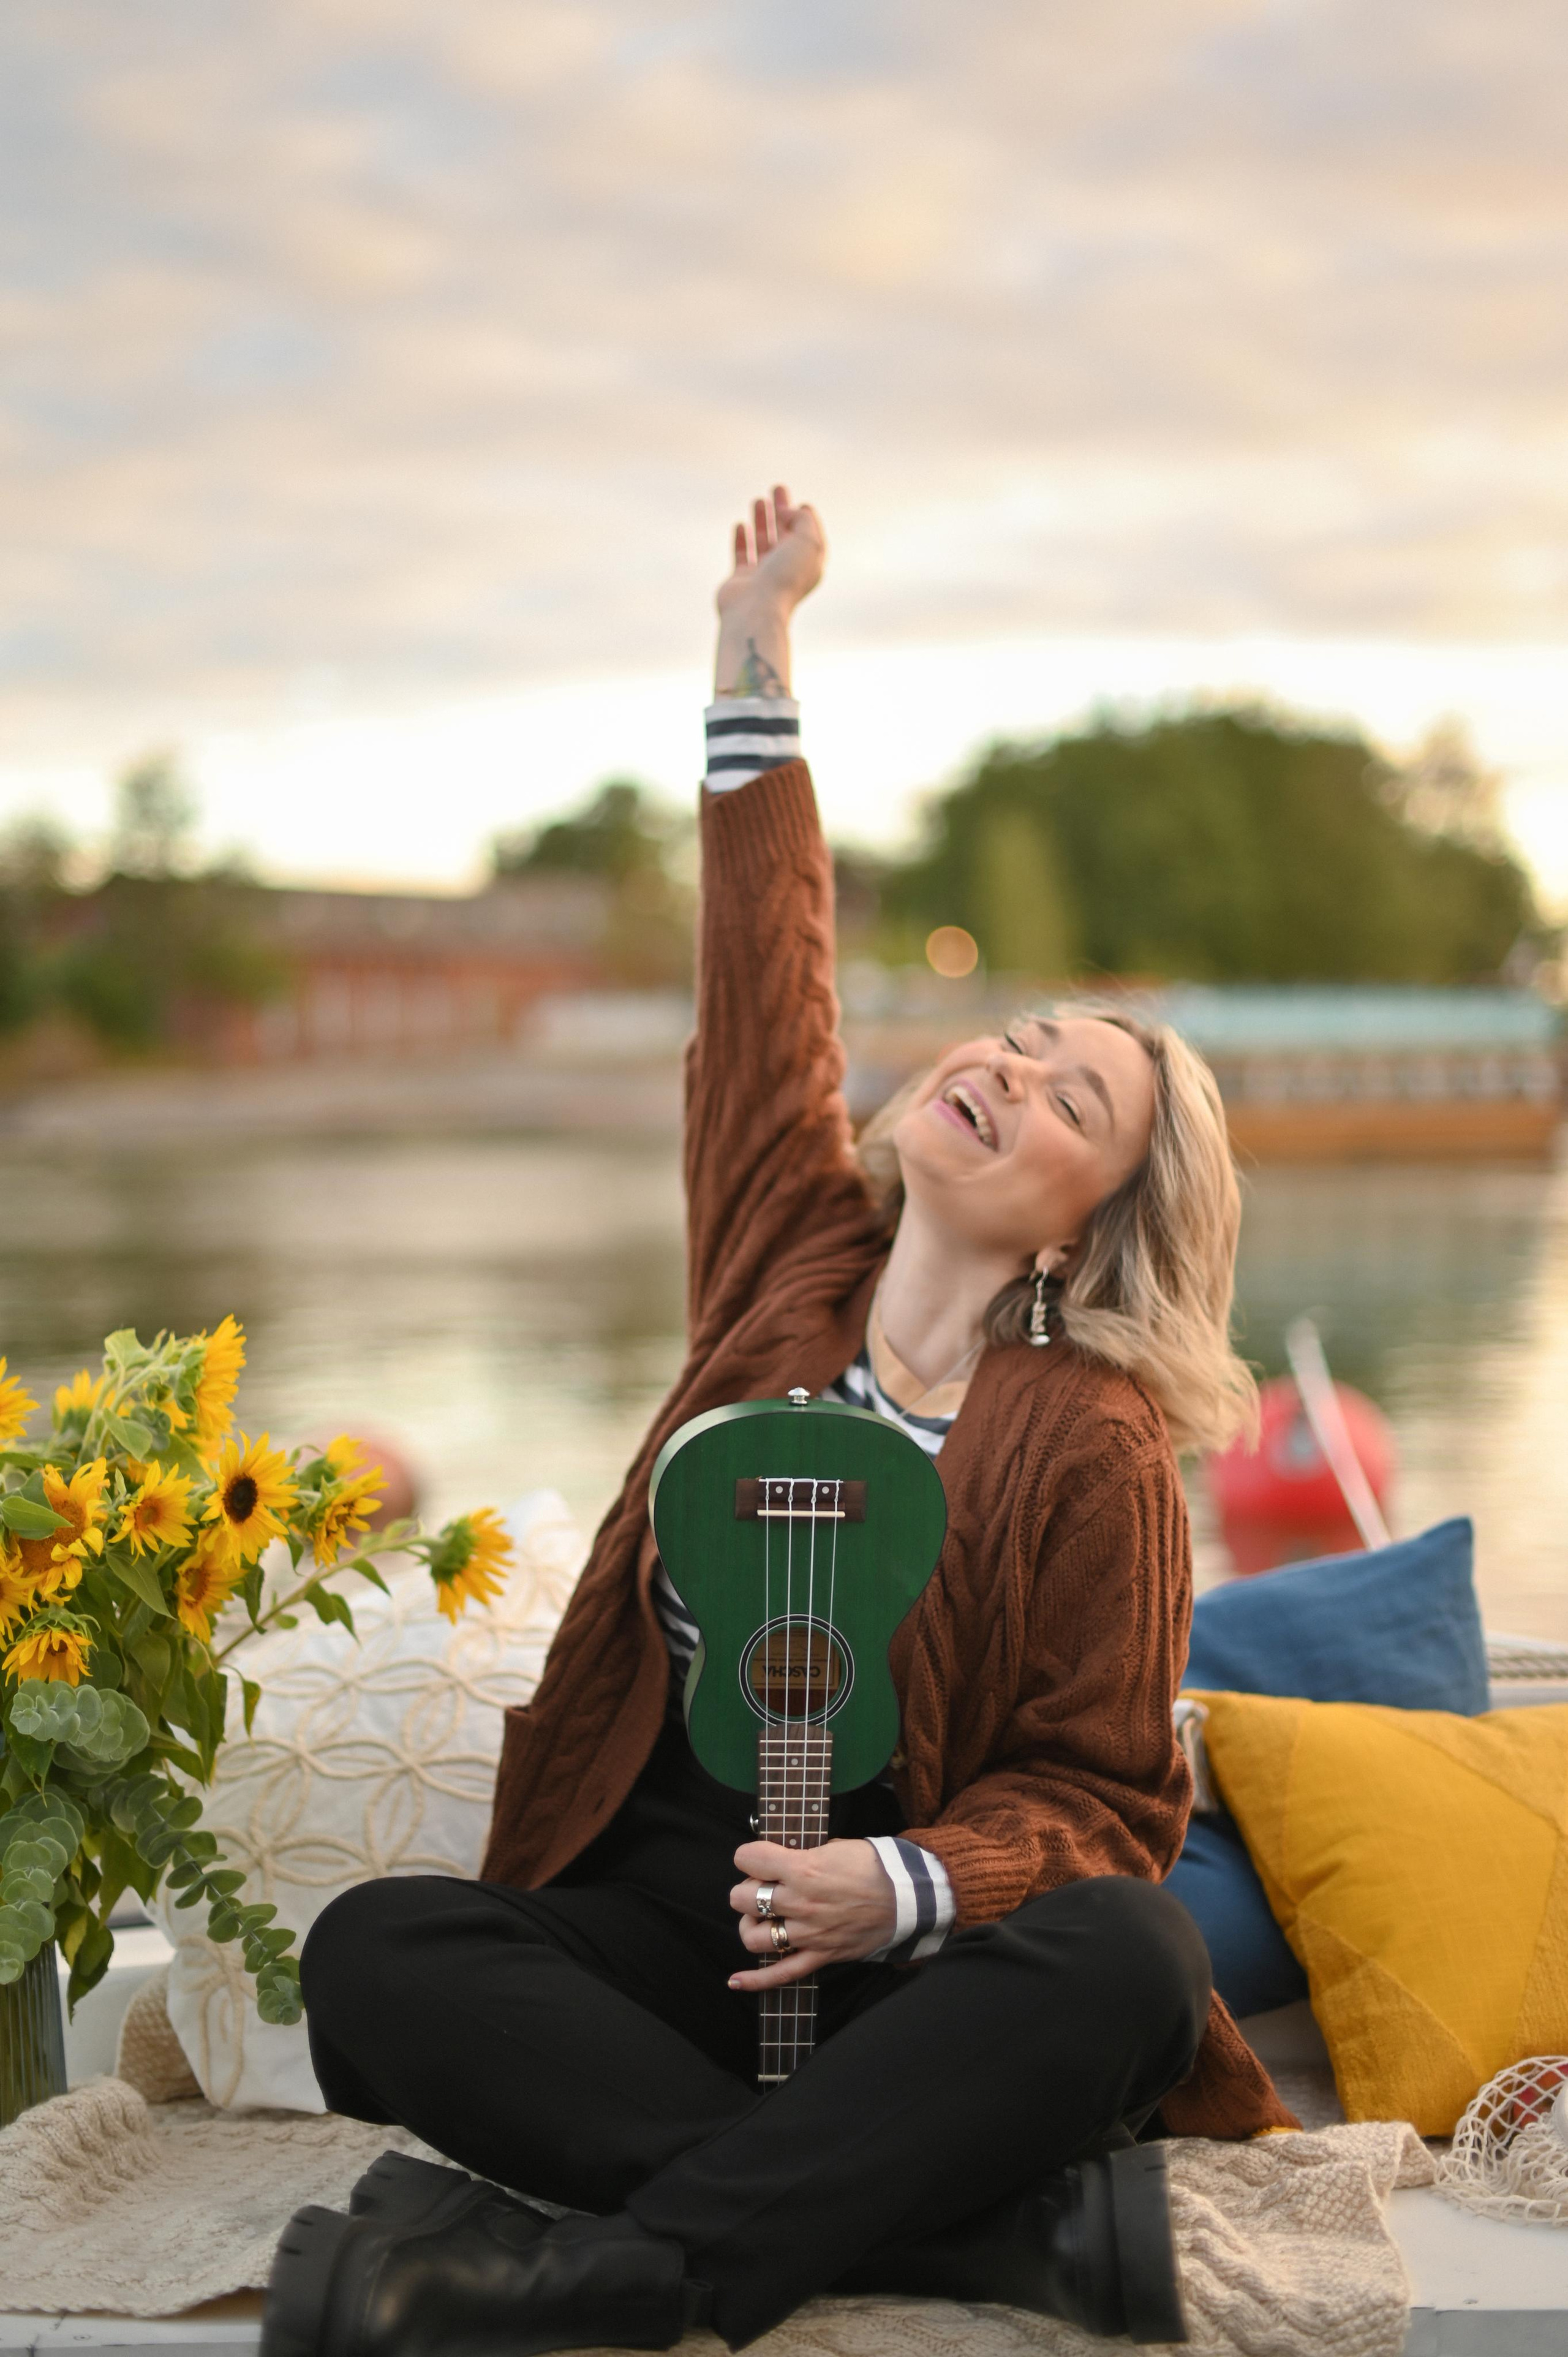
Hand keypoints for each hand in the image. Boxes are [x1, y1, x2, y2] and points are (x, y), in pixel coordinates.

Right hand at [717, 485, 826, 621]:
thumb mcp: (808, 542)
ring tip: (758, 500)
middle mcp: (787, 569)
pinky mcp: (742, 579)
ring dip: (762, 520)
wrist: (756, 609)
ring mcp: (764, 575)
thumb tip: (786, 511)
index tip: (799, 504)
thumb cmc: (785, 577)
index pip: (809, 535)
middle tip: (777, 488)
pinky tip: (741, 524)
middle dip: (782, 510)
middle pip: (786, 534)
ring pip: (764, 541)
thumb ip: (803, 520)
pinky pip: (742, 554)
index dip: (805, 517)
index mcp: (808, 565)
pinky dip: (742, 538)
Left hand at [727, 1837, 894, 1990]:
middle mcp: (800, 1902)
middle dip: (747, 1889)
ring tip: (764, 1918)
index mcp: (803, 1868)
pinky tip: (735, 1981)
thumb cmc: (872, 1866)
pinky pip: (780, 1974)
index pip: (748, 1858)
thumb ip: (803, 1854)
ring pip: (753, 1937)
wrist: (906, 1898)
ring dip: (751, 1925)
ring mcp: (808, 1933)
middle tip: (764, 1886)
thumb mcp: (835, 1846)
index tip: (756, 1858)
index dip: (748, 1856)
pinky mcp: (819, 1956)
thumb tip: (782, 1859)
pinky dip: (755, 1980)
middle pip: (742, 1898)